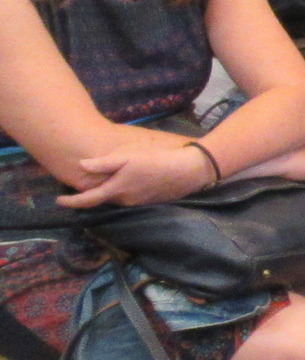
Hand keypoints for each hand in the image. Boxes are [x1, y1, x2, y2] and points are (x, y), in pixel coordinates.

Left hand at [55, 139, 214, 208]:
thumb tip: (81, 166)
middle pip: (104, 199)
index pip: (88, 200)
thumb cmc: (157, 161)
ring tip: (108, 182)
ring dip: (111, 192)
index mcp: (117, 190)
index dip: (72, 201)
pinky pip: (132, 198)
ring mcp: (141, 202)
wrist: (190, 170)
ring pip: (119, 199)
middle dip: (93, 194)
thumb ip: (104, 163)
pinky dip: (125, 192)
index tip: (59, 201)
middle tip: (83, 184)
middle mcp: (127, 200)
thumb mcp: (128, 157)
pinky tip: (131, 182)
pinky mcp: (153, 200)